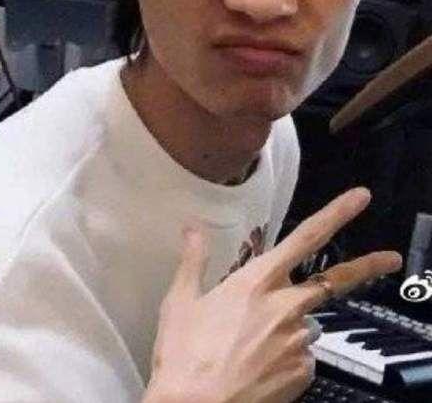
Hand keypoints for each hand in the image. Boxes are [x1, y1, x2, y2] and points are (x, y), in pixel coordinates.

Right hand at [147, 187, 401, 402]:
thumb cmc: (183, 356)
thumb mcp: (180, 301)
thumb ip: (194, 259)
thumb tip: (191, 227)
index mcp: (257, 282)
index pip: (305, 238)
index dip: (337, 214)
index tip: (361, 198)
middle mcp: (286, 307)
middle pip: (334, 281)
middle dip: (367, 267)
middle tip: (391, 258)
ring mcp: (298, 342)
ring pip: (307, 323)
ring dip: (292, 325)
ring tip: (252, 344)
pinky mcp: (303, 373)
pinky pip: (302, 356)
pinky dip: (288, 357)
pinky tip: (259, 366)